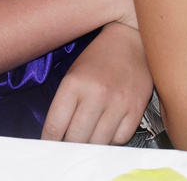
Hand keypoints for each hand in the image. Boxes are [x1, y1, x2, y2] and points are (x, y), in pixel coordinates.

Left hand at [41, 22, 152, 144]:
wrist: (130, 40)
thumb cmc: (97, 59)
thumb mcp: (72, 75)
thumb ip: (64, 105)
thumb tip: (57, 138)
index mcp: (74, 83)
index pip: (55, 126)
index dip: (50, 142)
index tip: (50, 147)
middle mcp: (96, 94)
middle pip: (76, 139)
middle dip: (70, 146)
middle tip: (69, 146)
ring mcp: (118, 102)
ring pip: (98, 143)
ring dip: (91, 145)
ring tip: (89, 138)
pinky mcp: (136, 108)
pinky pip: (120, 139)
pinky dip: (112, 140)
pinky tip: (109, 129)